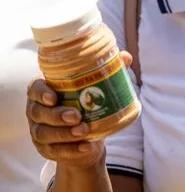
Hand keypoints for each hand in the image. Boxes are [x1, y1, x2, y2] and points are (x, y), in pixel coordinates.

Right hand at [25, 52, 132, 168]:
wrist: (87, 138)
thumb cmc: (87, 106)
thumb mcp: (96, 89)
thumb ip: (107, 72)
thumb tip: (126, 56)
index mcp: (45, 92)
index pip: (34, 89)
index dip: (41, 93)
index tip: (54, 97)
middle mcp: (37, 112)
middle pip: (38, 113)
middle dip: (56, 115)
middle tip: (76, 116)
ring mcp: (39, 132)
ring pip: (44, 133)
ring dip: (64, 134)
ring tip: (84, 131)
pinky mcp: (46, 149)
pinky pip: (55, 151)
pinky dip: (71, 150)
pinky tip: (86, 147)